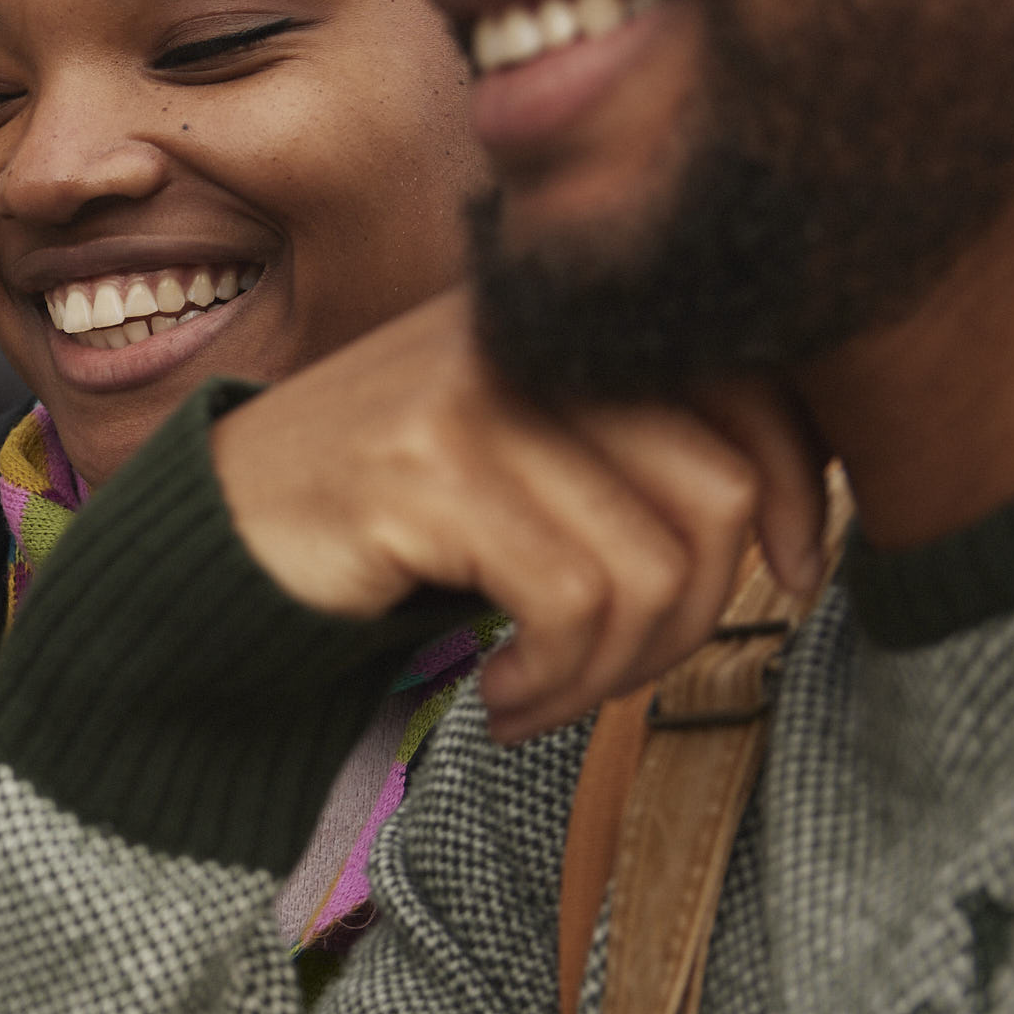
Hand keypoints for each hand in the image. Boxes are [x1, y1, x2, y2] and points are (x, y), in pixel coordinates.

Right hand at [211, 291, 824, 743]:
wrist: (210, 541)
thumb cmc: (386, 519)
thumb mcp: (524, 460)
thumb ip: (631, 452)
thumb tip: (793, 523)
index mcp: (564, 315)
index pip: (754, 383)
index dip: (803, 487)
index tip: (792, 573)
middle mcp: (526, 333)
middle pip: (719, 491)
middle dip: (691, 619)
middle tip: (614, 672)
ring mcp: (476, 395)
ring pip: (650, 567)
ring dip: (610, 674)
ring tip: (543, 695)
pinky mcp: (427, 468)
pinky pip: (569, 603)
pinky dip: (553, 683)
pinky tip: (500, 697)